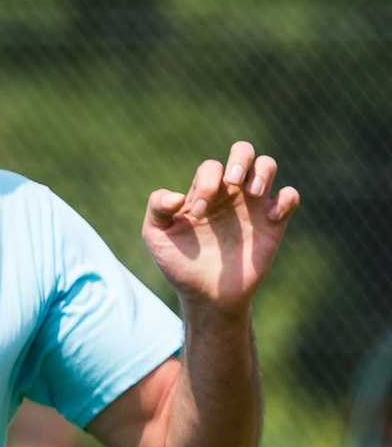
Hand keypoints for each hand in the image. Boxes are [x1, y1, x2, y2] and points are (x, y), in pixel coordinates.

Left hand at [142, 141, 299, 321]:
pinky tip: (271, 218)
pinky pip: (290, 196)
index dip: (205, 183)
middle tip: (232, 182)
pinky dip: (286, 199)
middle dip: (240, 157)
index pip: (211, 168)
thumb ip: (156, 209)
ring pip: (268, 165)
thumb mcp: (156, 236)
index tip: (197, 214)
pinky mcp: (274, 223)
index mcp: (204, 192)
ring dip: (263, 171)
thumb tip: (175, 196)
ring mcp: (253, 206)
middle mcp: (230, 194)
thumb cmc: (179, 263)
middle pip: (243, 151)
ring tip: (252, 193)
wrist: (206, 295)